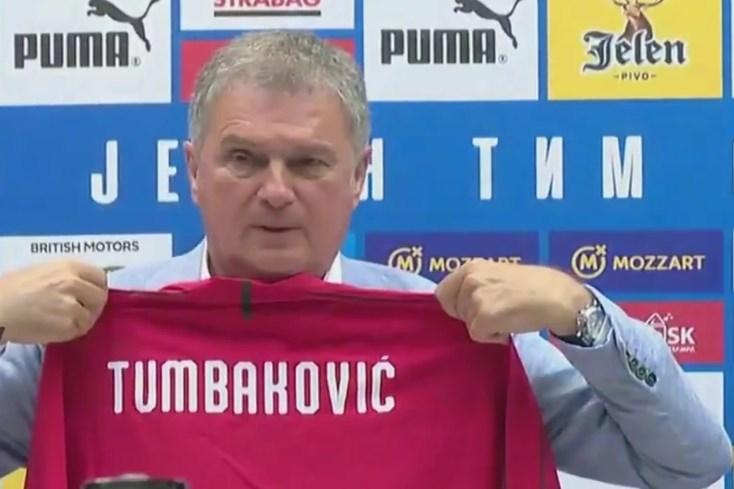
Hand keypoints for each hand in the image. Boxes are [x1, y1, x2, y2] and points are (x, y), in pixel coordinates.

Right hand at [0, 260, 107, 343]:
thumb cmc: (10, 290)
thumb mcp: (42, 271)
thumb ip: (68, 275)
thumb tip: (85, 285)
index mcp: (69, 266)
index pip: (100, 276)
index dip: (96, 287)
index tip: (90, 295)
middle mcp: (74, 283)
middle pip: (100, 297)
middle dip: (92, 305)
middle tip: (79, 311)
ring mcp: (73, 305)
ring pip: (90, 316)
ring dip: (80, 320)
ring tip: (61, 320)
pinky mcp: (67, 325)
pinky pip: (79, 330)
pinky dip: (70, 332)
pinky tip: (54, 328)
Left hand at [435, 260, 591, 342]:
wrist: (557, 297)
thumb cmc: (532, 286)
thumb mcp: (496, 274)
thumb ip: (476, 284)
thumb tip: (458, 302)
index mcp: (471, 267)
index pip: (442, 292)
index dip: (455, 305)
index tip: (472, 309)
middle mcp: (470, 279)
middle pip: (453, 310)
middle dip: (471, 315)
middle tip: (497, 312)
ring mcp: (476, 298)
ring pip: (467, 323)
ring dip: (484, 326)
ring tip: (507, 316)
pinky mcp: (484, 317)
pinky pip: (478, 335)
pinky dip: (493, 336)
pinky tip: (509, 327)